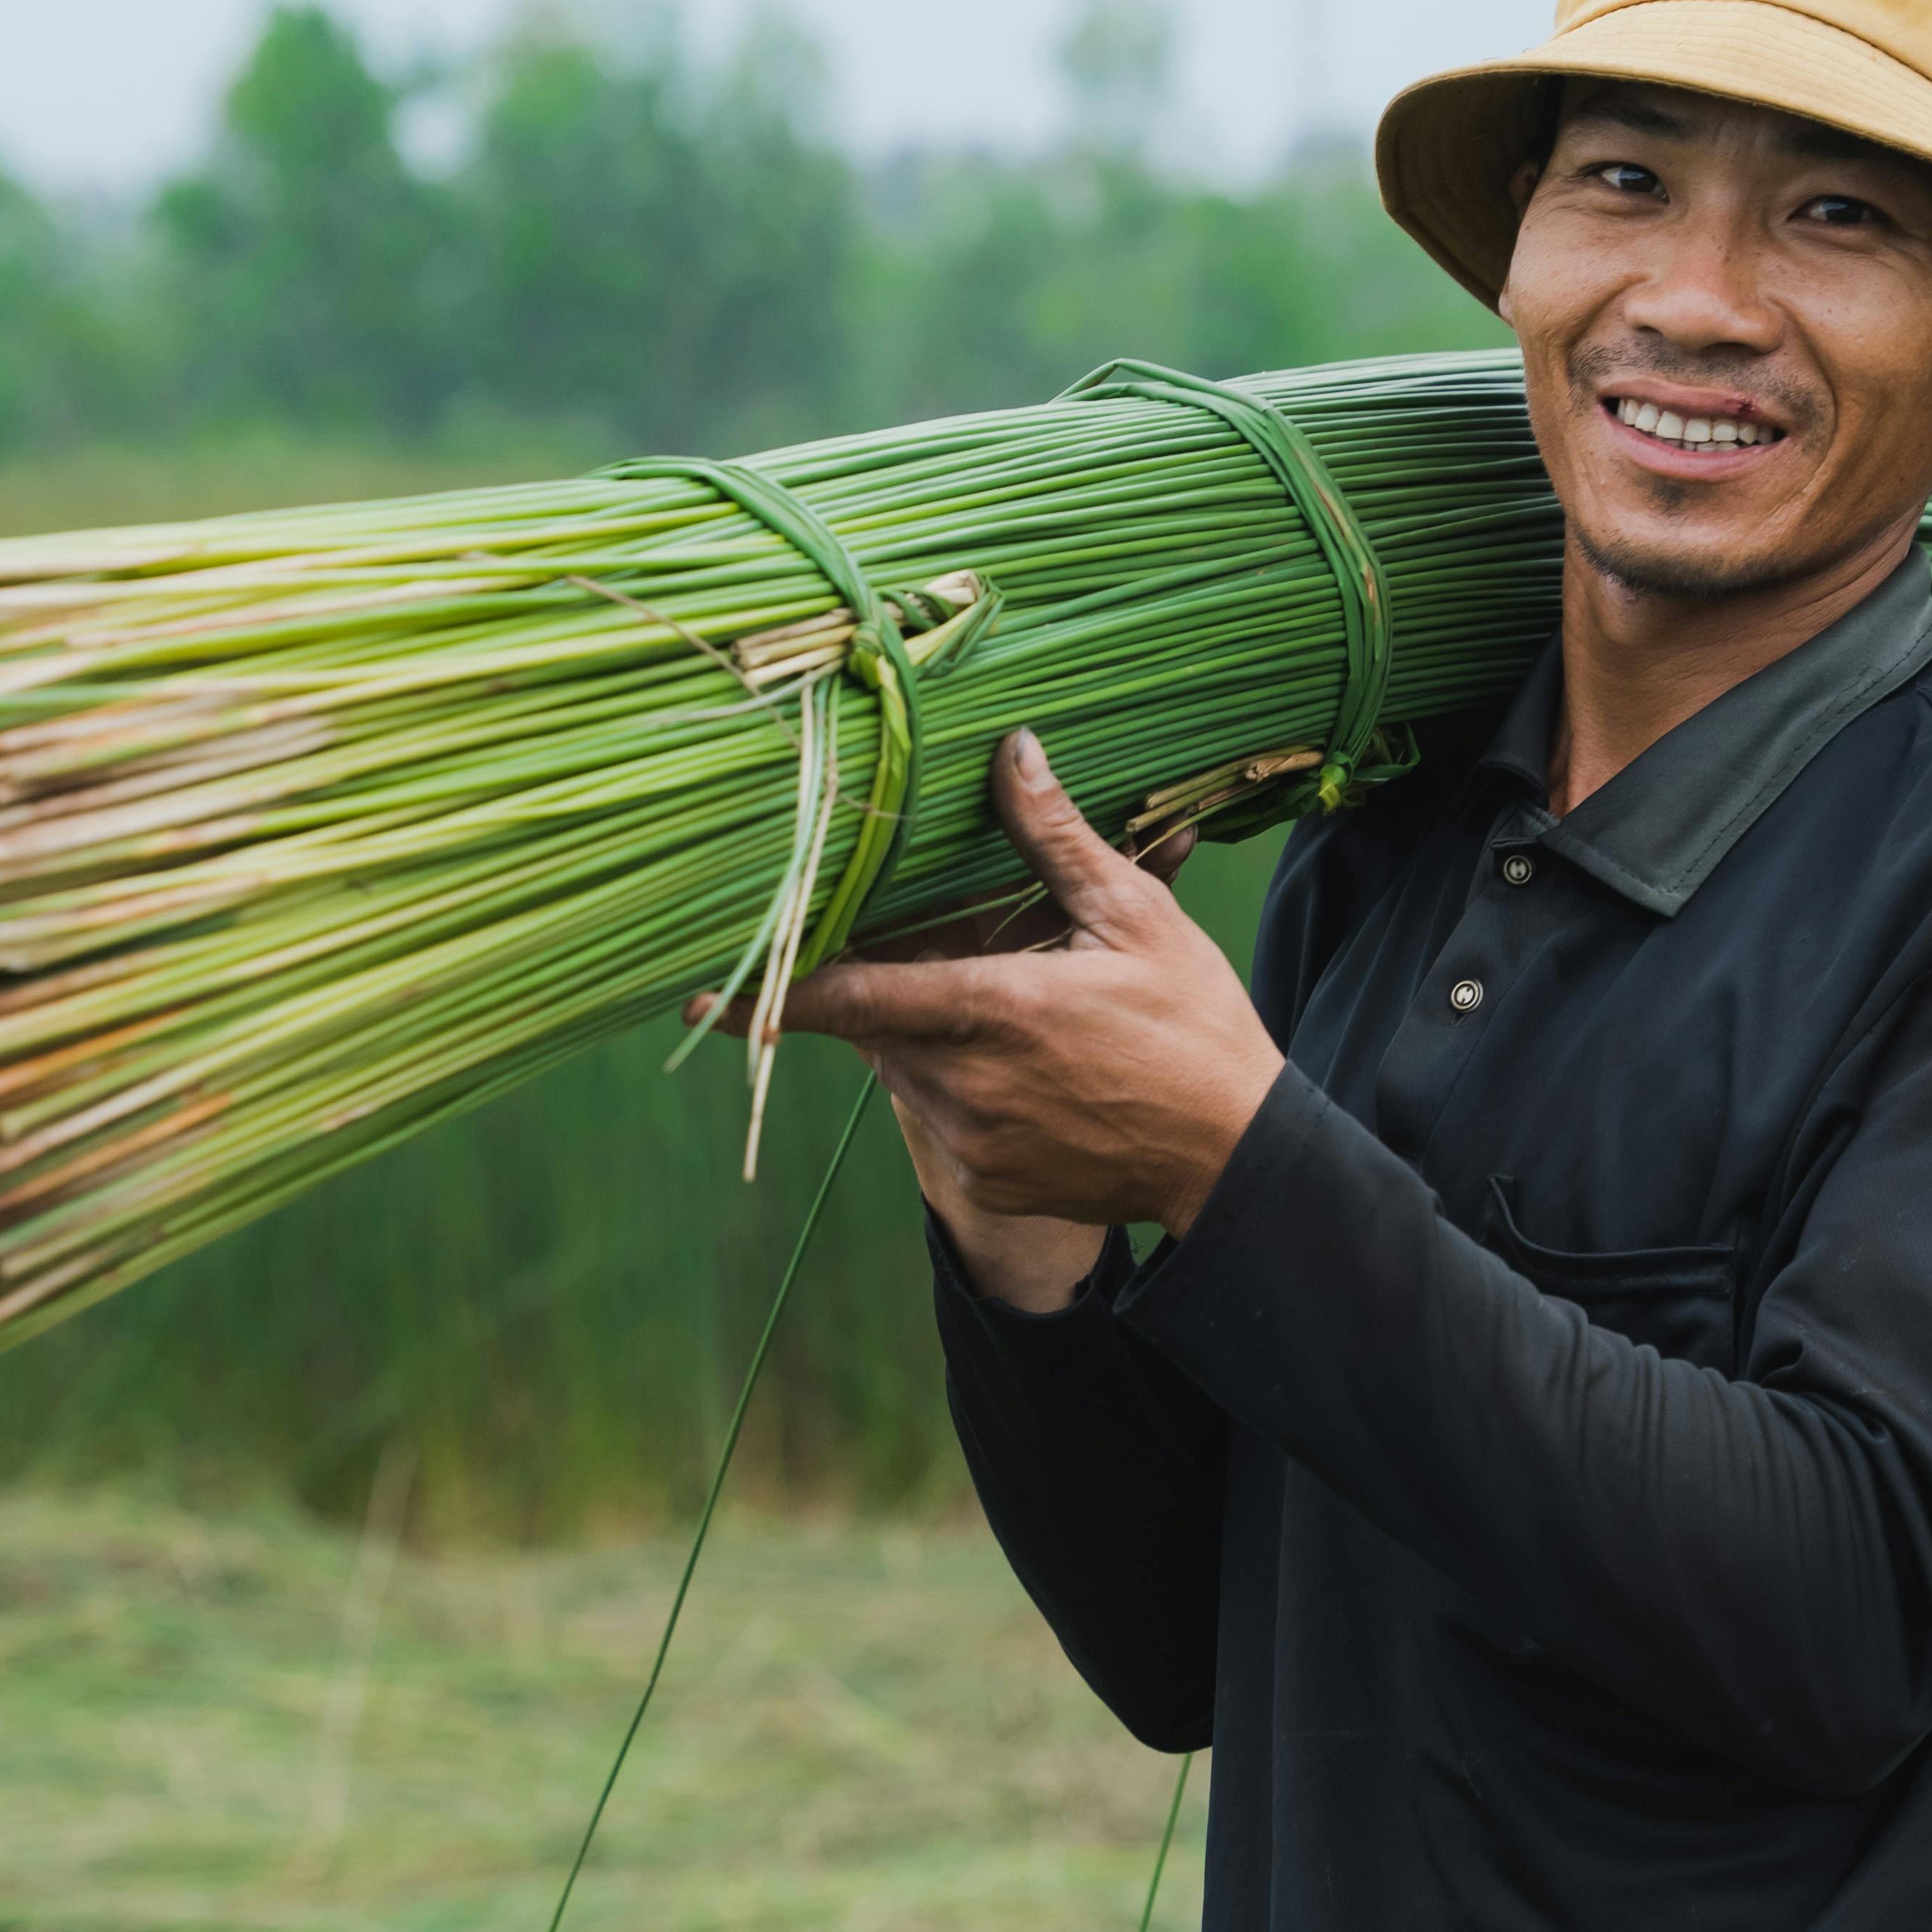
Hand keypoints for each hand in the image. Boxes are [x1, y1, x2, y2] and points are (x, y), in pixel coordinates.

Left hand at [705, 730, 1282, 1307]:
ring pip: (905, 1069)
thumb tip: (1011, 750)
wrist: (1237, 1159)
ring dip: (931, 1034)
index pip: (847, 997)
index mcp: (989, 1011)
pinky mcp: (985, 1180)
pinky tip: (1034, 1069)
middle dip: (891, 985)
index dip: (768, 997)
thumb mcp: (1134, 918)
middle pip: (875, 1024)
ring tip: (1014, 1012)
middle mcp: (963, 1084)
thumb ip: (1055, 839)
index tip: (694, 994)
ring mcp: (970, 1141)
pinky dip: (963, 1085)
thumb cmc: (1193, 1028)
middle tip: (950, 957)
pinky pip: (941, 1119)